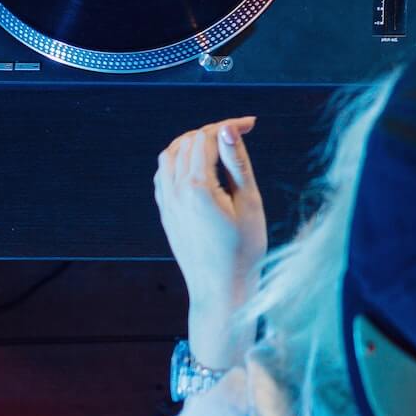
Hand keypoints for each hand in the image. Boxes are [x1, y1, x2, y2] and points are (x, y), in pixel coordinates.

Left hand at [153, 117, 264, 368]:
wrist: (221, 291)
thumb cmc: (244, 251)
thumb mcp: (249, 203)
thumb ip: (237, 162)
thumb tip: (227, 129)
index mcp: (198, 188)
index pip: (208, 137)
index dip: (230, 125)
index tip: (252, 124)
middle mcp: (176, 192)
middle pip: (187, 141)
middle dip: (213, 131)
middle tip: (240, 134)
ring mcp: (167, 204)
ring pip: (170, 155)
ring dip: (192, 143)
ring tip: (218, 146)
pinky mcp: (166, 214)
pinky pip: (163, 175)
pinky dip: (178, 161)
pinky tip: (197, 167)